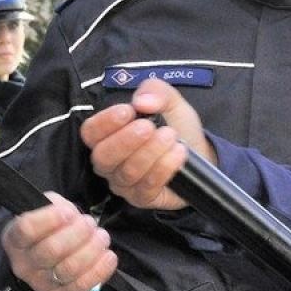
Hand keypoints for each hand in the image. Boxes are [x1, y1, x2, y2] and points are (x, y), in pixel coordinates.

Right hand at [0, 192, 116, 290]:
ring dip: (92, 249)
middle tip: (89, 223)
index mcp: (15, 240)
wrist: (42, 261)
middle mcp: (25, 265)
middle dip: (78, 233)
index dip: (49, 218)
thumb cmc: (46, 229)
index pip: (27, 229)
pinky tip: (108, 256)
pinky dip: (100, 271)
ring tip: (101, 237)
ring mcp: (43, 284)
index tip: (68, 211)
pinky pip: (82, 287)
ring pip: (69, 269)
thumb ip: (56, 206)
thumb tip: (72, 216)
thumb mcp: (44, 210)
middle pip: (51, 250)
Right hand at [80, 80, 213, 209]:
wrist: (200, 151)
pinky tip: (178, 153)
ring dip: (150, 152)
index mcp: (107, 135)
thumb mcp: (169, 100)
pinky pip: (147, 187)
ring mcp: (125, 183)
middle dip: (126, 141)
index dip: (105, 122)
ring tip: (171, 136)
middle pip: (103, 157)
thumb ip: (155, 92)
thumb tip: (142, 101)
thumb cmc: (175, 125)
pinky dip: (164, 168)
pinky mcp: (143, 198)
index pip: (91, 132)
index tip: (128, 111)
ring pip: (127, 172)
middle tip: (149, 127)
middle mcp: (110, 162)